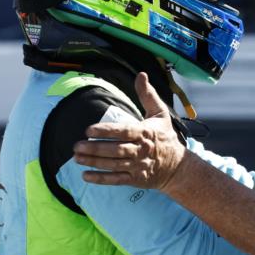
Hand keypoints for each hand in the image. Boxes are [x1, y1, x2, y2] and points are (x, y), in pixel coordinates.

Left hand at [73, 72, 186, 189]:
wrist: (178, 167)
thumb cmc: (165, 137)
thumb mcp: (160, 114)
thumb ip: (148, 95)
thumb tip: (141, 75)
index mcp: (145, 133)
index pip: (123, 131)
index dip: (106, 131)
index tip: (89, 130)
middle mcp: (141, 151)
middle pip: (116, 150)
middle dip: (95, 148)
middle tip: (76, 146)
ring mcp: (138, 166)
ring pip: (114, 164)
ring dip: (94, 162)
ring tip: (77, 158)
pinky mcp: (136, 179)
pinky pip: (116, 179)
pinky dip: (101, 179)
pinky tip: (86, 176)